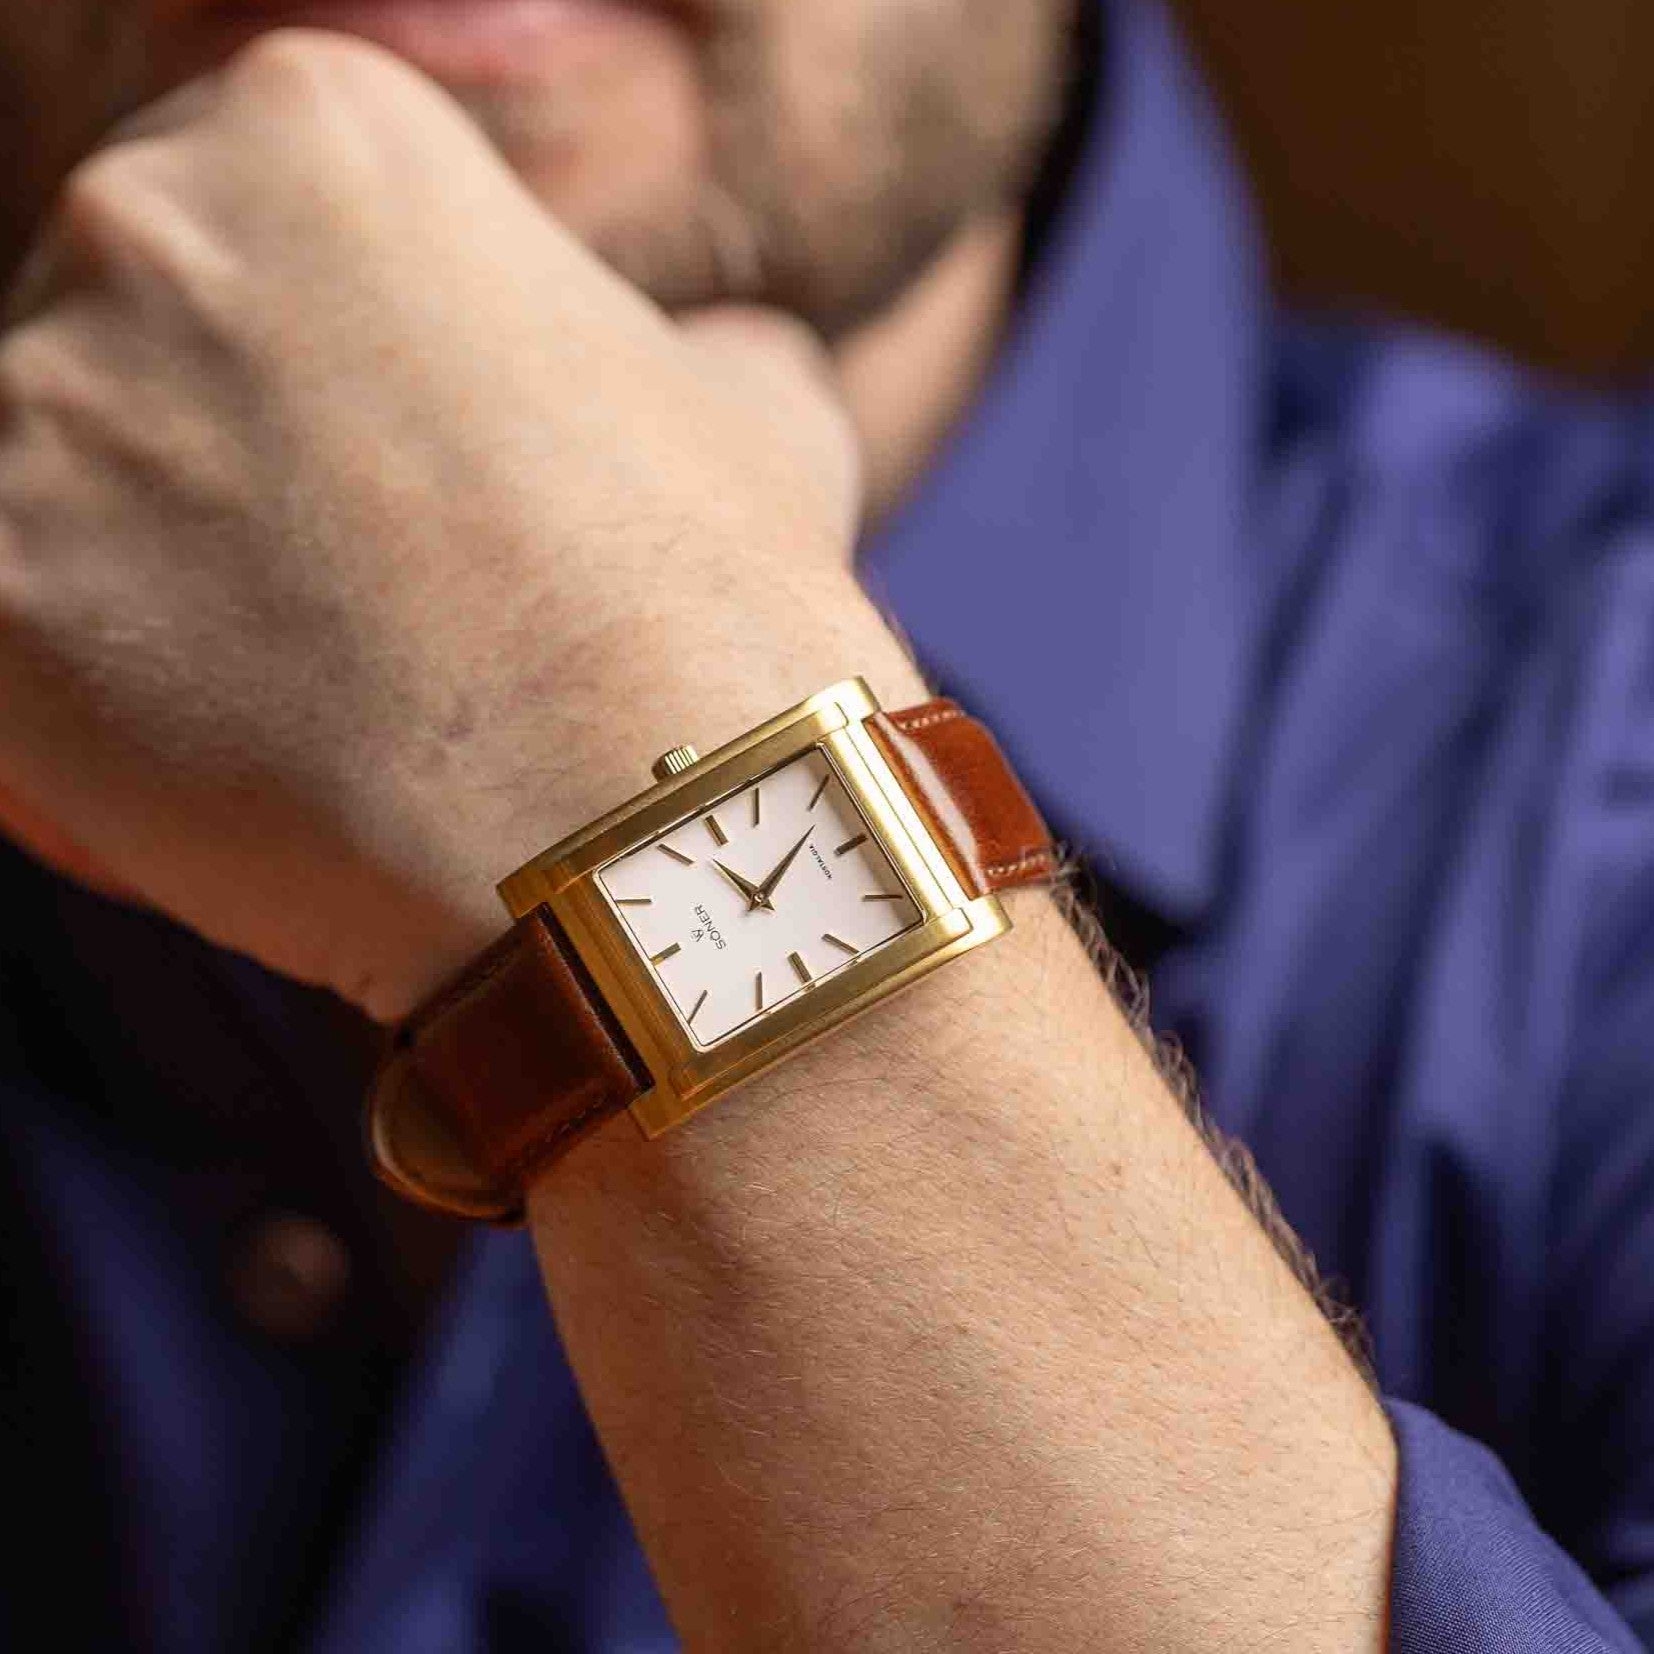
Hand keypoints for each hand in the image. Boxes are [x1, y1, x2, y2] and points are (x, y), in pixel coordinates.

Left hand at [0, 30, 925, 1017]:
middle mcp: (144, 224)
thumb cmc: (712, 604)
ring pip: (64, 505)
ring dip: (164, 598)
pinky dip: (105, 726)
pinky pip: (20, 658)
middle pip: (141, 344)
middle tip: (358, 598)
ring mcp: (38, 413)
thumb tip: (717, 369)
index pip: (267, 233)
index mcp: (322, 128)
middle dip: (229, 464)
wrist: (650, 820)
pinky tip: (254, 780)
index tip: (406, 481)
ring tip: (324, 710)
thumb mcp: (756, 415)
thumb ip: (689, 348)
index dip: (344, 374)